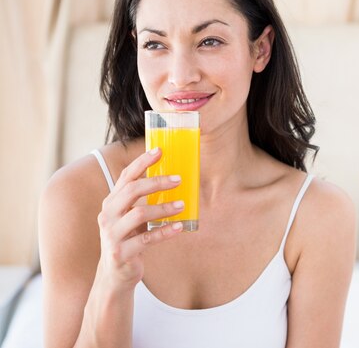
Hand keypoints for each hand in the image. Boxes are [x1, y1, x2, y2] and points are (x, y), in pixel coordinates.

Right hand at [96, 147, 183, 289]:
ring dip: (164, 208)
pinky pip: (146, 239)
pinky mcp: (121, 253)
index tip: (160, 150)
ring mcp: (112, 234)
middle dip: (156, 182)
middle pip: (132, 191)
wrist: (114, 275)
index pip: (126, 176)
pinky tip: (179, 227)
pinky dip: (165, 232)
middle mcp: (108, 215)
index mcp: (111, 202)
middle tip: (178, 179)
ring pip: (139, 214)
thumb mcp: (131, 216)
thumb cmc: (128, 239)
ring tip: (182, 204)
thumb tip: (169, 177)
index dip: (142, 162)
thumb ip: (142, 200)